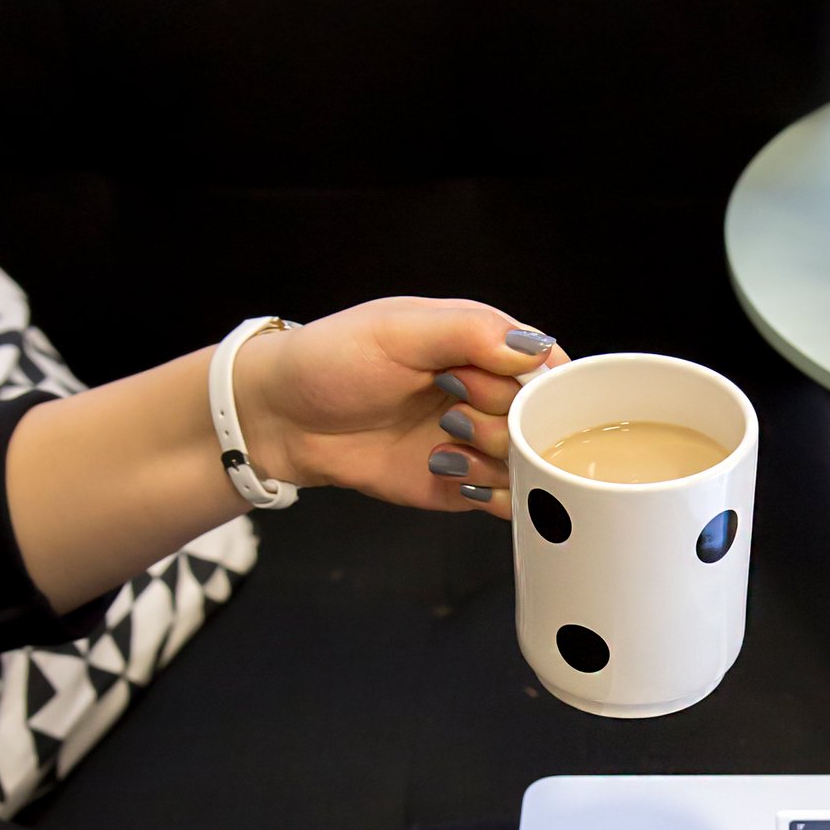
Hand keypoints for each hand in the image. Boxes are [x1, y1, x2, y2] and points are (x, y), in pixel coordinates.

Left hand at [236, 297, 570, 521]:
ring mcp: (479, 441)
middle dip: (503, 420)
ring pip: (532, 462)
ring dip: (493, 458)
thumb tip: (536, 349)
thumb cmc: (332, 360)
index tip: (493, 386)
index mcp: (485, 345)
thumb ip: (471, 332)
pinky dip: (494, 494)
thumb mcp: (398, 330)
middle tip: (451, 411)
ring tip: (441, 445)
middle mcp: (490, 394)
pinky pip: (510, 499)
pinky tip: (447, 471)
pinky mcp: (463, 484)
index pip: (549, 367)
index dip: (535, 383)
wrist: (281, 419)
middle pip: (544, 419)